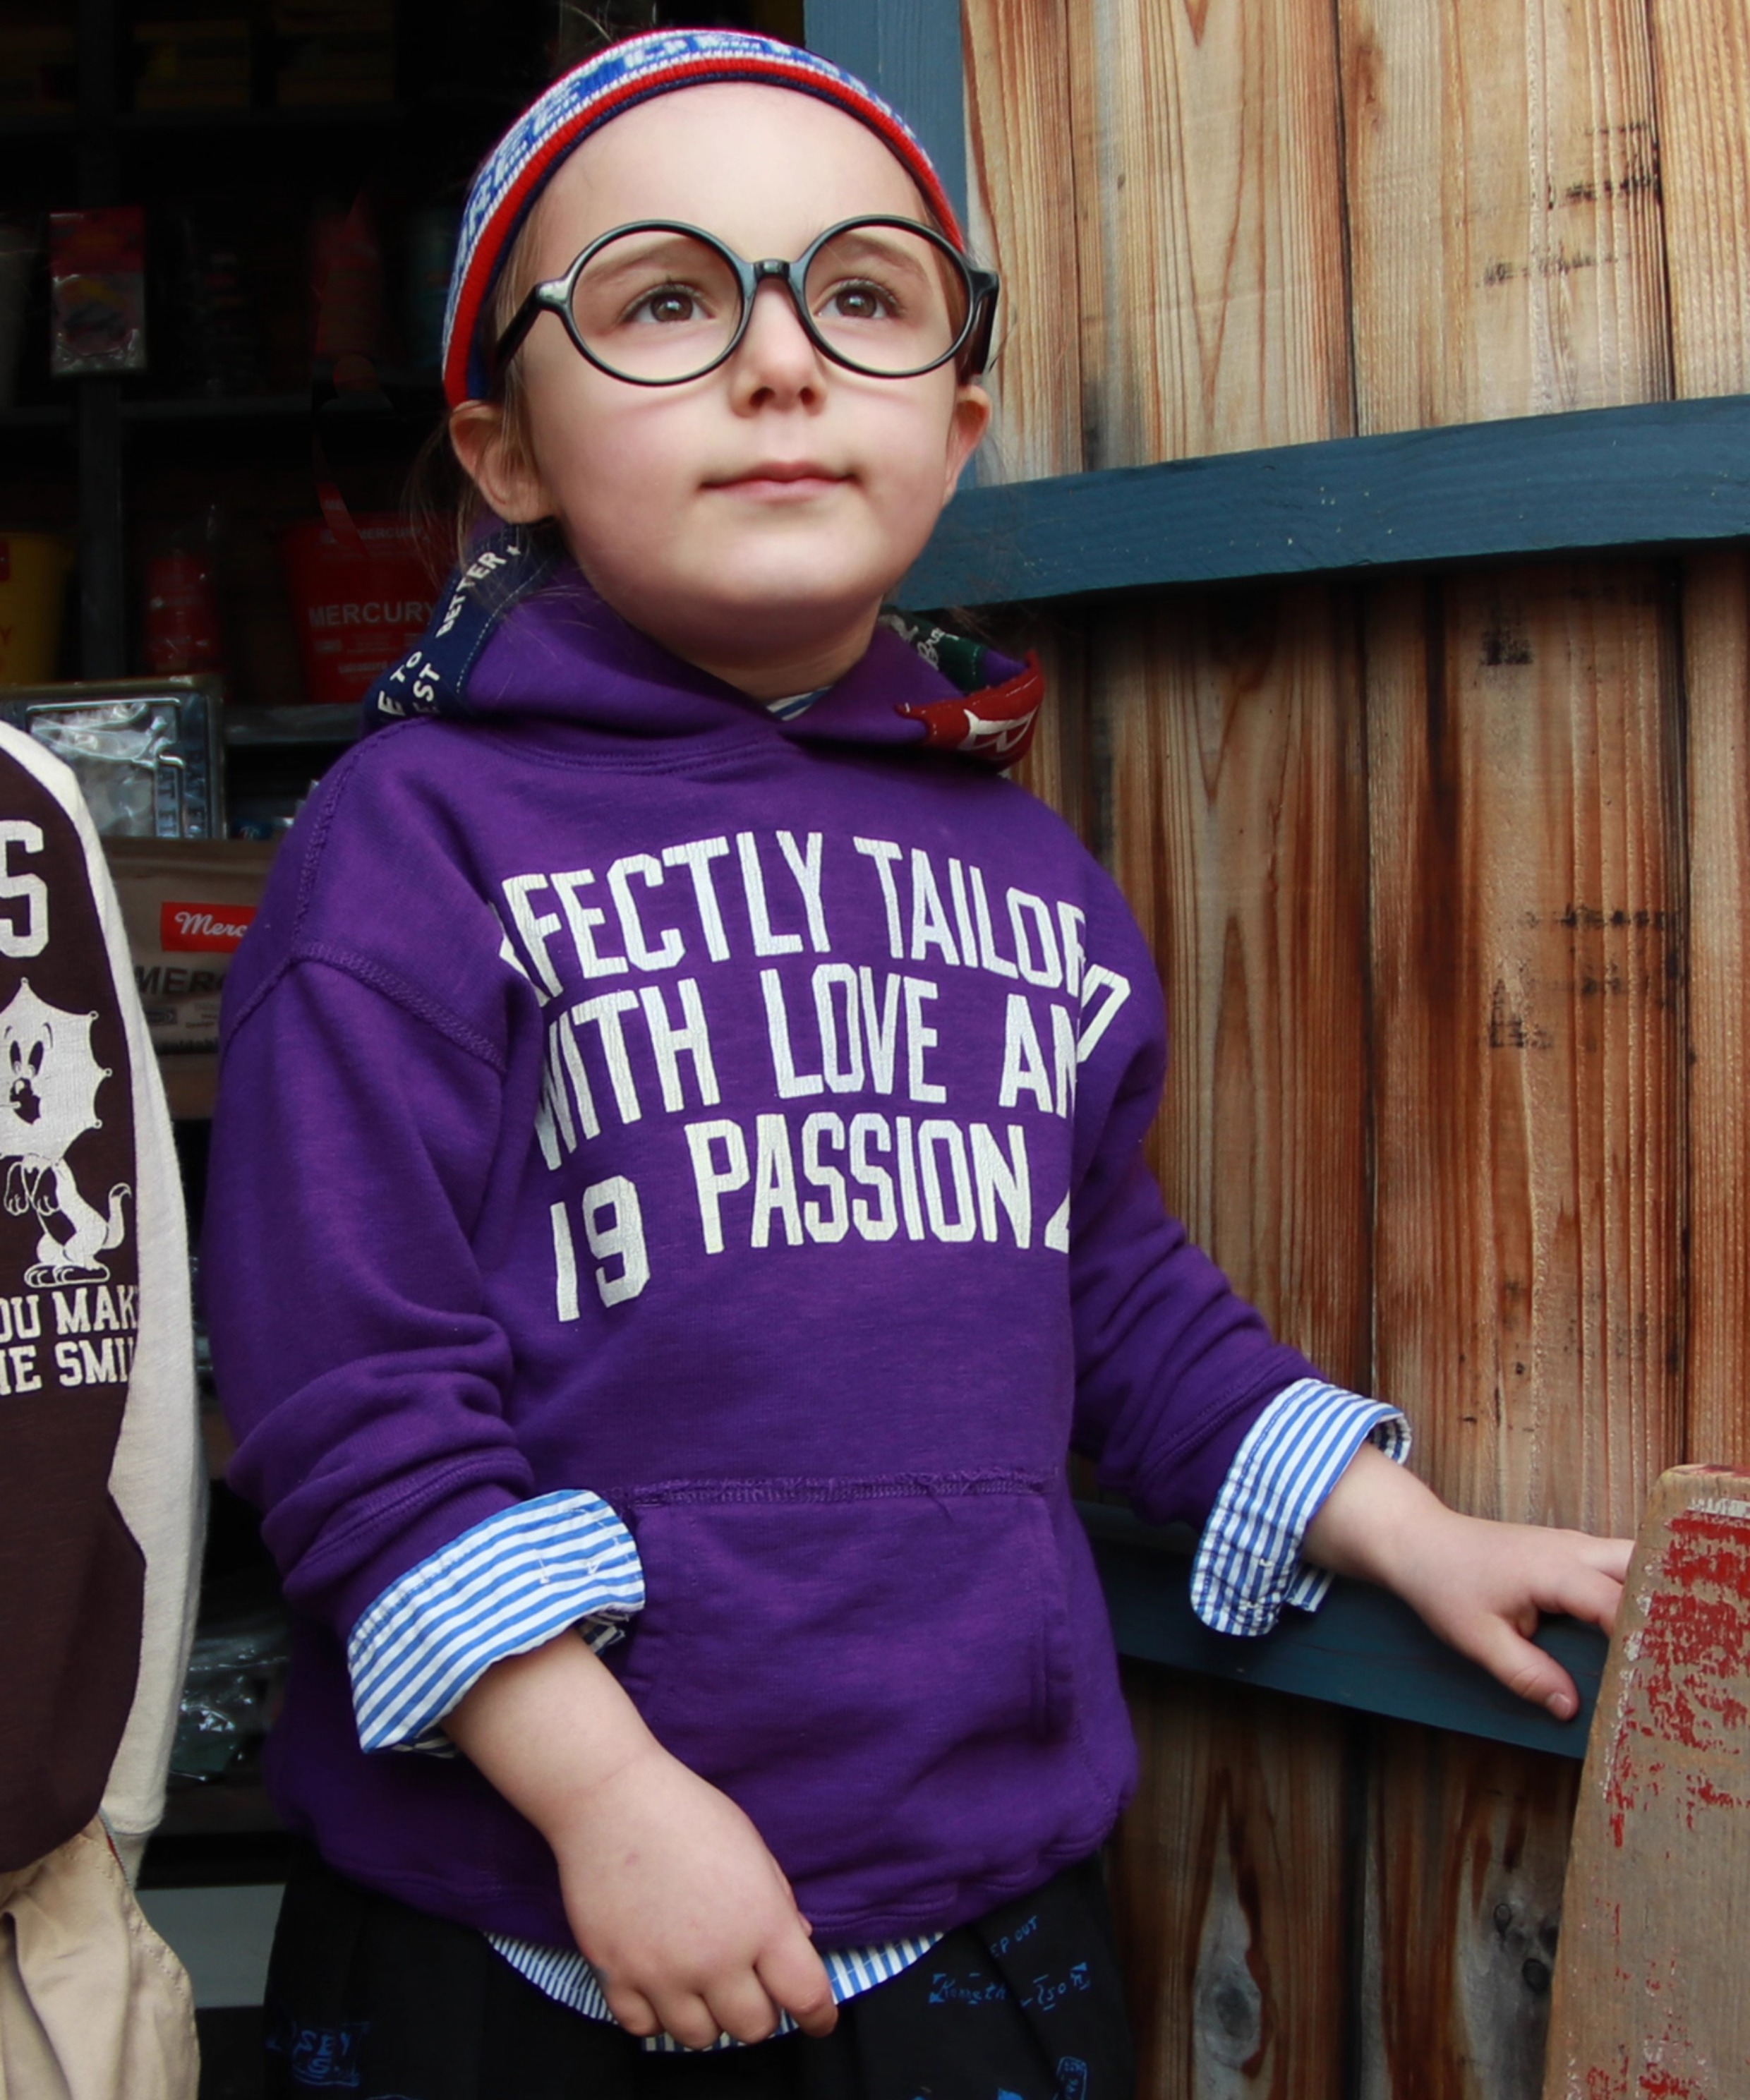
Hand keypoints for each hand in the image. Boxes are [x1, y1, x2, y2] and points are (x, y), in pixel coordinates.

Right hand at [546, 1734, 836, 2047]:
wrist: (613, 1799)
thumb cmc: (688, 1813)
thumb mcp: (752, 1847)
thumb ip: (779, 1902)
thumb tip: (798, 1943)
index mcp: (761, 1921)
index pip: (806, 1995)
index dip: (818, 2015)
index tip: (818, 2020)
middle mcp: (716, 1957)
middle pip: (753, 2028)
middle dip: (758, 2011)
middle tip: (748, 1986)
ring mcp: (662, 1972)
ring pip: (699, 2038)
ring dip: (708, 2017)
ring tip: (701, 1984)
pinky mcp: (616, 1974)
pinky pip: (643, 2028)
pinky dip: (656, 2015)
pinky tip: (660, 1986)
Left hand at [1302, 1444, 1632, 1718]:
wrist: (1418, 1541)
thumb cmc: (1444, 1586)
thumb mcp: (1478, 1640)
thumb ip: (1527, 1674)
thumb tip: (1570, 1708)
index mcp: (1555, 1570)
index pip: (1619, 1604)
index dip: (1639, 1639)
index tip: (1647, 1674)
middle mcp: (1574, 1549)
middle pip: (1644, 1568)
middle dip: (1660, 1607)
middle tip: (1661, 1655)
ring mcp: (1574, 1545)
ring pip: (1635, 1561)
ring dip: (1648, 1597)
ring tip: (1650, 1645)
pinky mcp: (1570, 1551)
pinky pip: (1617, 1565)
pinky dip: (1631, 1590)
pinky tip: (1630, 1628)